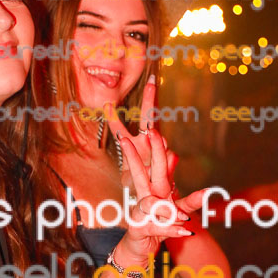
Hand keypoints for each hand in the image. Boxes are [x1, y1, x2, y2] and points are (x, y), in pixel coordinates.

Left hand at [105, 76, 178, 196]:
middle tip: (152, 83)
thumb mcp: (128, 177)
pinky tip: (168, 165)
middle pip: (147, 118)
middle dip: (149, 100)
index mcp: (130, 145)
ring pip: (162, 139)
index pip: (119, 128)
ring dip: (159, 142)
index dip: (113, 117)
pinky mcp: (171, 158)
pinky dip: (169, 161)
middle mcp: (145, 143)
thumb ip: (129, 167)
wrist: (155, 194)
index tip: (106, 104)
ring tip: (156, 140)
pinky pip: (171, 156)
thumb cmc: (137, 181)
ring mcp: (159, 148)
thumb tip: (134, 149)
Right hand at [114, 130, 191, 269]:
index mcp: (155, 190)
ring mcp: (138, 212)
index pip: (154, 165)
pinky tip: (186, 231)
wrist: (142, 247)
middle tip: (126, 139)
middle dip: (133, 157)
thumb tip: (202, 186)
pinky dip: (172, 229)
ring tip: (185, 219)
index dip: (154, 148)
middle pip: (139, 174)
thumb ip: (190, 200)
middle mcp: (144, 197)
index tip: (151, 130)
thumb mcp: (178, 213)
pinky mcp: (138, 228)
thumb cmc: (159, 225)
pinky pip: (155, 226)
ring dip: (168, 210)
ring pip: (150, 204)